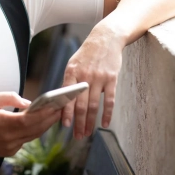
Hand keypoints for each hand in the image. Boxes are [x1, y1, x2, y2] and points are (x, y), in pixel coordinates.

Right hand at [0, 92, 61, 156]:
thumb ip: (10, 98)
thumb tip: (27, 103)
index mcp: (3, 124)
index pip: (29, 120)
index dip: (43, 114)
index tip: (54, 106)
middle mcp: (9, 138)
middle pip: (35, 129)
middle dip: (49, 118)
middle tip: (60, 108)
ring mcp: (11, 147)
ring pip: (33, 136)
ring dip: (45, 125)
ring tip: (54, 114)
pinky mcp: (11, 151)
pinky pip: (26, 140)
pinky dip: (34, 131)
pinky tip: (40, 122)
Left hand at [61, 23, 124, 138]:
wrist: (105, 39)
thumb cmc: (86, 55)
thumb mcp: (73, 64)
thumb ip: (69, 82)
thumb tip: (63, 103)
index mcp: (71, 72)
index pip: (67, 97)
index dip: (66, 112)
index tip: (65, 125)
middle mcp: (84, 76)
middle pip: (81, 104)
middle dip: (78, 123)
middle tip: (77, 136)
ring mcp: (99, 78)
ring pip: (94, 105)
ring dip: (90, 122)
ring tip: (87, 133)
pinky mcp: (112, 79)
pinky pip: (109, 100)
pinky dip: (107, 114)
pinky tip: (105, 124)